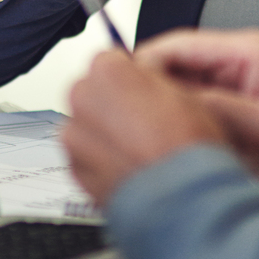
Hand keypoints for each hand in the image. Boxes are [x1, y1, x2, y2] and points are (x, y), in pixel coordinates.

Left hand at [62, 50, 224, 205]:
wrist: (180, 200)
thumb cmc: (185, 148)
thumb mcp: (182, 92)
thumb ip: (150, 75)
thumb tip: (141, 74)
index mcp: (109, 72)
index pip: (108, 58)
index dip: (128, 74)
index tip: (139, 88)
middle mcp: (83, 99)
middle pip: (92, 89)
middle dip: (111, 101)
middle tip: (141, 120)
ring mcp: (74, 136)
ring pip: (87, 122)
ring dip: (103, 130)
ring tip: (136, 147)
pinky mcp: (73, 168)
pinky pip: (84, 153)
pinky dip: (99, 157)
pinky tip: (128, 164)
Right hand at [136, 29, 258, 196]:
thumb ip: (216, 107)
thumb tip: (171, 98)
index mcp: (248, 52)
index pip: (180, 44)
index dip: (146, 62)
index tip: (123, 82)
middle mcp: (237, 59)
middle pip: (174, 60)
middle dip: (148, 83)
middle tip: (125, 108)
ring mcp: (230, 80)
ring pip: (177, 81)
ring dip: (159, 101)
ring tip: (141, 123)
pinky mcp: (226, 101)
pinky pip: (187, 101)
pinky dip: (171, 114)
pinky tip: (162, 132)